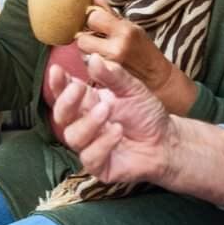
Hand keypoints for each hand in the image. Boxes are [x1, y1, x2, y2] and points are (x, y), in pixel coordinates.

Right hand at [49, 54, 174, 185]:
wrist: (167, 141)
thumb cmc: (146, 114)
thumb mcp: (132, 89)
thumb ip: (113, 75)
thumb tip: (93, 58)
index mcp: (86, 103)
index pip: (64, 93)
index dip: (57, 83)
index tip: (56, 70)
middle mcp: (82, 124)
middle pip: (60, 116)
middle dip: (66, 102)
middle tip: (79, 90)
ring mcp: (88, 146)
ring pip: (72, 137)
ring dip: (88, 123)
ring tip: (107, 111)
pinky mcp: (98, 165)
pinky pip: (89, 156)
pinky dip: (102, 143)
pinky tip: (117, 132)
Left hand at [75, 0, 174, 91]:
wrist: (155, 76)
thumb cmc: (142, 49)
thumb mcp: (131, 27)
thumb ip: (110, 12)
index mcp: (125, 30)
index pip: (93, 17)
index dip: (92, 19)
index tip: (97, 22)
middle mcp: (117, 47)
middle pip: (82, 37)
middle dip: (86, 36)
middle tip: (97, 38)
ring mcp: (110, 63)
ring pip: (82, 51)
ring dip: (87, 49)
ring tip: (101, 49)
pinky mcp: (105, 77)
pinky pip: (86, 64)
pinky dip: (90, 61)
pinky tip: (102, 60)